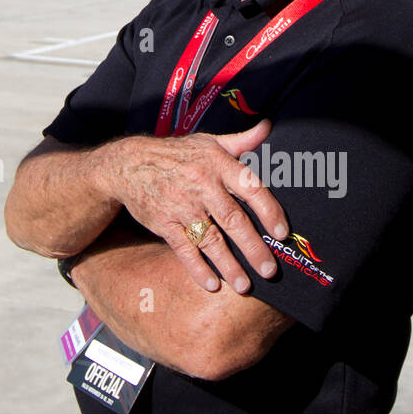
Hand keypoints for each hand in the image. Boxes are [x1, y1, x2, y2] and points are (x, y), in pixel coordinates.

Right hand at [98, 121, 286, 294]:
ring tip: (245, 286)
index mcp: (217, 163)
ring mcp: (181, 205)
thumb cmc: (178, 154)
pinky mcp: (163, 222)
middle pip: (232, 220)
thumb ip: (242, 140)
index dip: (269, 211)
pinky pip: (183, 249)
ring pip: (209, 239)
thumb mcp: (208, 142)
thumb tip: (268, 127)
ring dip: (228, 265)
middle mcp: (201, 184)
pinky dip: (197, 268)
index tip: (282, 233)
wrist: (130, 164)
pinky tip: (212, 284)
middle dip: (253, 248)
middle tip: (269, 271)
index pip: (250, 188)